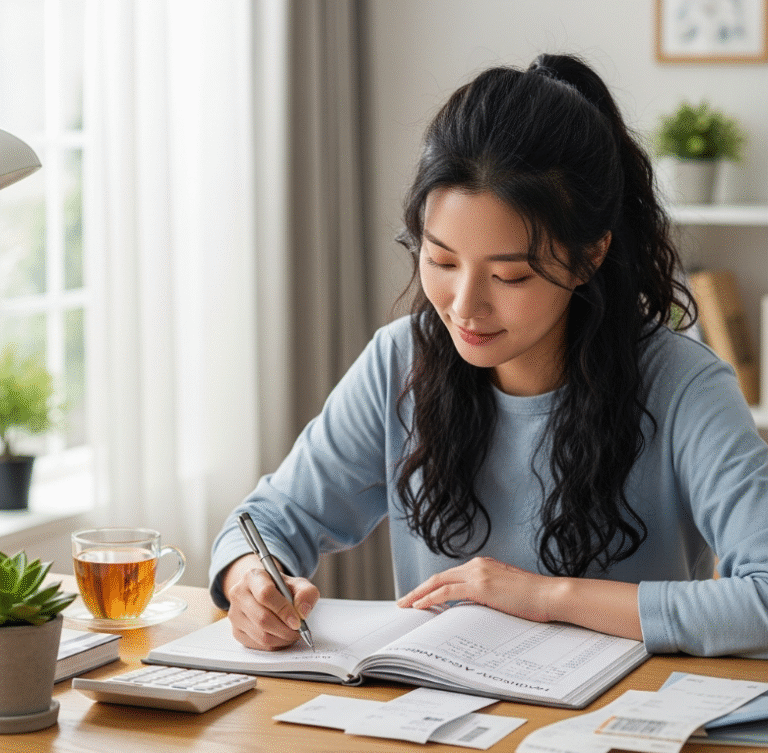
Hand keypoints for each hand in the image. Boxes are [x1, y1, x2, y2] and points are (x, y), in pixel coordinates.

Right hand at [224, 554, 319, 649]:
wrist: (264, 593)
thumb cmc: (281, 588)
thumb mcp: (298, 584)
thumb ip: (306, 593)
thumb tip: (303, 611)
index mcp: (253, 576)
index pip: (265, 594)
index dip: (283, 610)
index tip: (297, 621)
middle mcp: (239, 594)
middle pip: (262, 618)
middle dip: (285, 629)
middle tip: (299, 631)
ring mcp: (235, 614)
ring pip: (260, 635)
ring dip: (282, 639)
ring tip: (292, 634)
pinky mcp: (236, 631)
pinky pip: (258, 645)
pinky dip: (274, 645)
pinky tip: (282, 637)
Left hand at [397, 556, 556, 622]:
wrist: (551, 595)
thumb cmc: (534, 598)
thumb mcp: (505, 592)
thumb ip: (487, 594)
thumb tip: (471, 609)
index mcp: (482, 565)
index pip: (450, 576)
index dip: (431, 586)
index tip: (419, 597)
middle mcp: (477, 565)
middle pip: (439, 576)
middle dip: (418, 589)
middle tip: (403, 602)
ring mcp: (478, 573)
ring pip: (439, 582)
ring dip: (419, 594)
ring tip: (406, 606)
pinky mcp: (480, 585)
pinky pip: (447, 591)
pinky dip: (431, 598)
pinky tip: (420, 606)